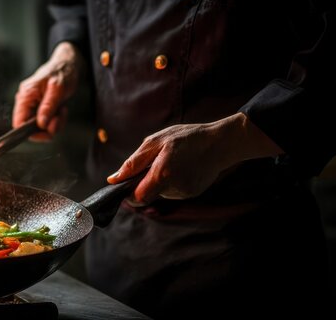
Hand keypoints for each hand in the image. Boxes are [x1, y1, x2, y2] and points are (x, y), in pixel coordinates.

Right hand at [12, 42, 83, 140]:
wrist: (68, 65)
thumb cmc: (62, 72)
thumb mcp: (58, 90)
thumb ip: (48, 107)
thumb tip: (41, 124)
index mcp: (26, 95)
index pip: (19, 122)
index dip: (30, 132)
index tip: (46, 133)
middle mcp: (26, 101)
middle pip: (30, 127)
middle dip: (47, 127)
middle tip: (59, 119)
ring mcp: (33, 105)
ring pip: (40, 126)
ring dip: (54, 123)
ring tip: (62, 111)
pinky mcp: (40, 107)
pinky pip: (46, 121)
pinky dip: (55, 120)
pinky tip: (61, 110)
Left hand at [107, 113, 283, 204]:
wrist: (222, 142)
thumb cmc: (187, 137)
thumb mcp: (156, 142)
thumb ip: (133, 163)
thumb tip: (113, 179)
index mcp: (163, 174)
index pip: (137, 198)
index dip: (128, 194)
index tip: (127, 183)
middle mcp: (174, 188)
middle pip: (147, 195)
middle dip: (144, 182)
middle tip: (155, 161)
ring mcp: (185, 193)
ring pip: (160, 191)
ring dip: (159, 179)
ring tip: (172, 160)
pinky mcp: (192, 193)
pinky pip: (172, 190)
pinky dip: (171, 180)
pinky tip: (182, 166)